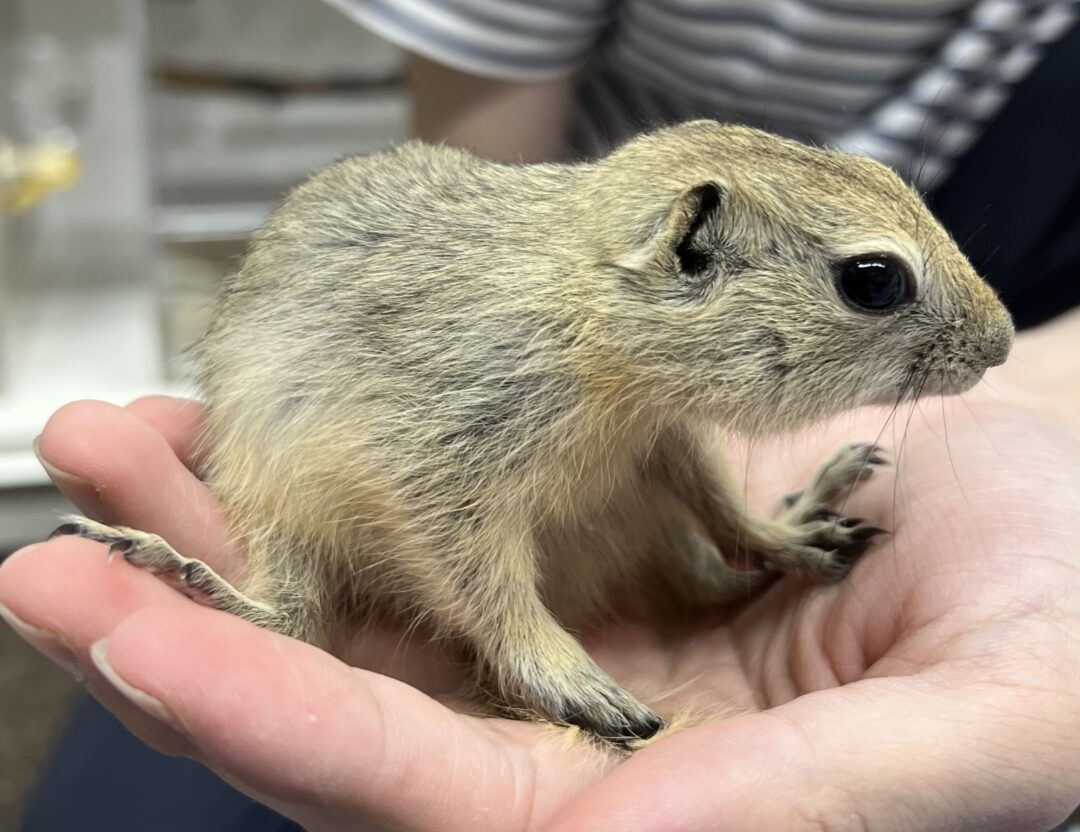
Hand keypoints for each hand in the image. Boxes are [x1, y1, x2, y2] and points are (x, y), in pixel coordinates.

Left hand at [2, 378, 1079, 829]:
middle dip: (202, 622)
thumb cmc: (1077, 628)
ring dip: (252, 534)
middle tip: (55, 543)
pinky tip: (277, 428)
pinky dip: (359, 476)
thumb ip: (795, 812)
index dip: (274, 719)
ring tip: (124, 453)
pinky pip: (450, 521)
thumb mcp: (978, 733)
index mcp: (673, 819)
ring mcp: (597, 642)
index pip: (429, 791)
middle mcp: (607, 749)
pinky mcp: (607, 553)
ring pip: (385, 603)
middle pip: (363, 704)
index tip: (129, 637)